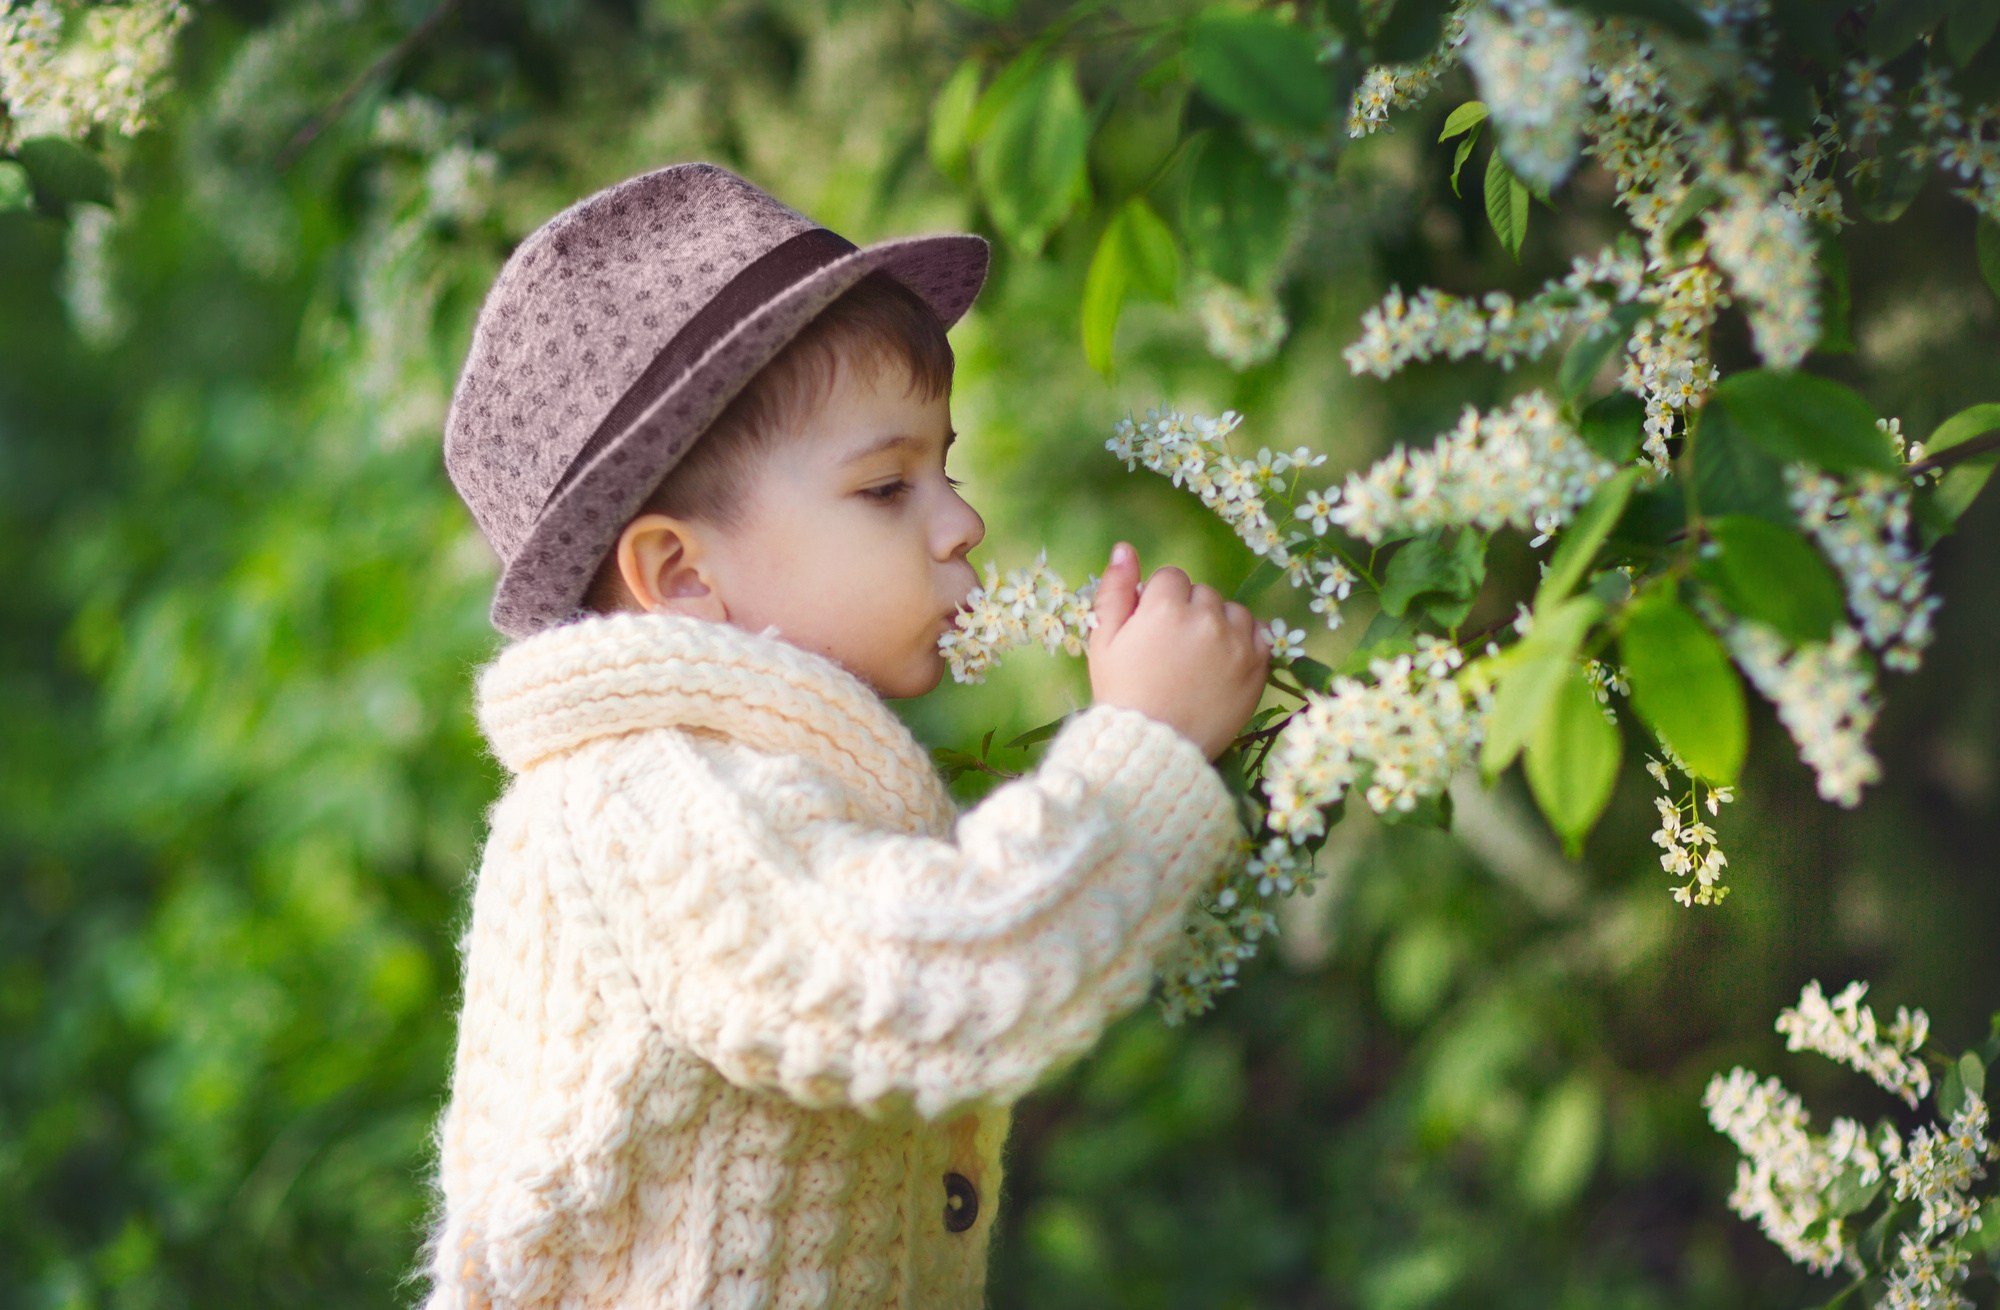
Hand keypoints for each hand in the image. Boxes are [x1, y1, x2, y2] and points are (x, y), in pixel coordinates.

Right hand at [1086, 541, 1271, 760]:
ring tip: (1198, 658)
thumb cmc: (1122, 693)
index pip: (1171, 578)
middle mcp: (1206, 618)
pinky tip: (1223, 661)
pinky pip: (1259, 633)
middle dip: (1188, 612)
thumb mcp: (1104, 641)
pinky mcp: (1257, 666)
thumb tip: (1125, 548)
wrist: (1155, 747)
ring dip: (1218, 624)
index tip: (1151, 630)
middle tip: (1172, 650)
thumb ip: (1115, 590)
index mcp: (1165, 607)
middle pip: (1202, 593)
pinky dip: (1244, 640)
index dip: (1158, 602)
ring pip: (1232, 610)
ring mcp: (1236, 642)